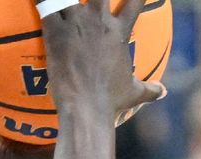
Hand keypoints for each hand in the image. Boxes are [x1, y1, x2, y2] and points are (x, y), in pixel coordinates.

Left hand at [41, 0, 165, 120]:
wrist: (87, 107)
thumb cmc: (111, 100)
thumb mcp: (134, 93)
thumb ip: (149, 89)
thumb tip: (163, 91)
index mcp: (118, 32)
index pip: (134, 2)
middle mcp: (98, 21)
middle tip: (94, 0)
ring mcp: (76, 24)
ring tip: (61, 1)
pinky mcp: (55, 32)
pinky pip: (45, 6)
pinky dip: (41, 2)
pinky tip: (37, 0)